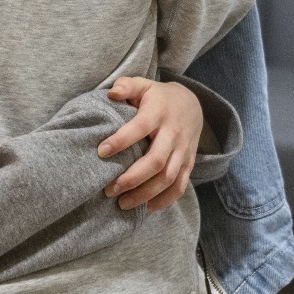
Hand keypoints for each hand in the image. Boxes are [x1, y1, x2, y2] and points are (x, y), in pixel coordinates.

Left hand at [97, 77, 201, 213]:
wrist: (192, 106)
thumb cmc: (158, 97)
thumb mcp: (143, 85)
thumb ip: (126, 85)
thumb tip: (111, 93)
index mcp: (159, 112)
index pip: (140, 127)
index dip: (121, 140)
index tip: (101, 152)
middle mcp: (173, 133)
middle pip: (156, 161)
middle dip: (132, 178)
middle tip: (109, 190)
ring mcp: (183, 151)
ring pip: (167, 178)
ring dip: (145, 194)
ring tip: (122, 203)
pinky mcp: (188, 164)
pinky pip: (179, 187)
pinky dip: (163, 201)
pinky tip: (144, 209)